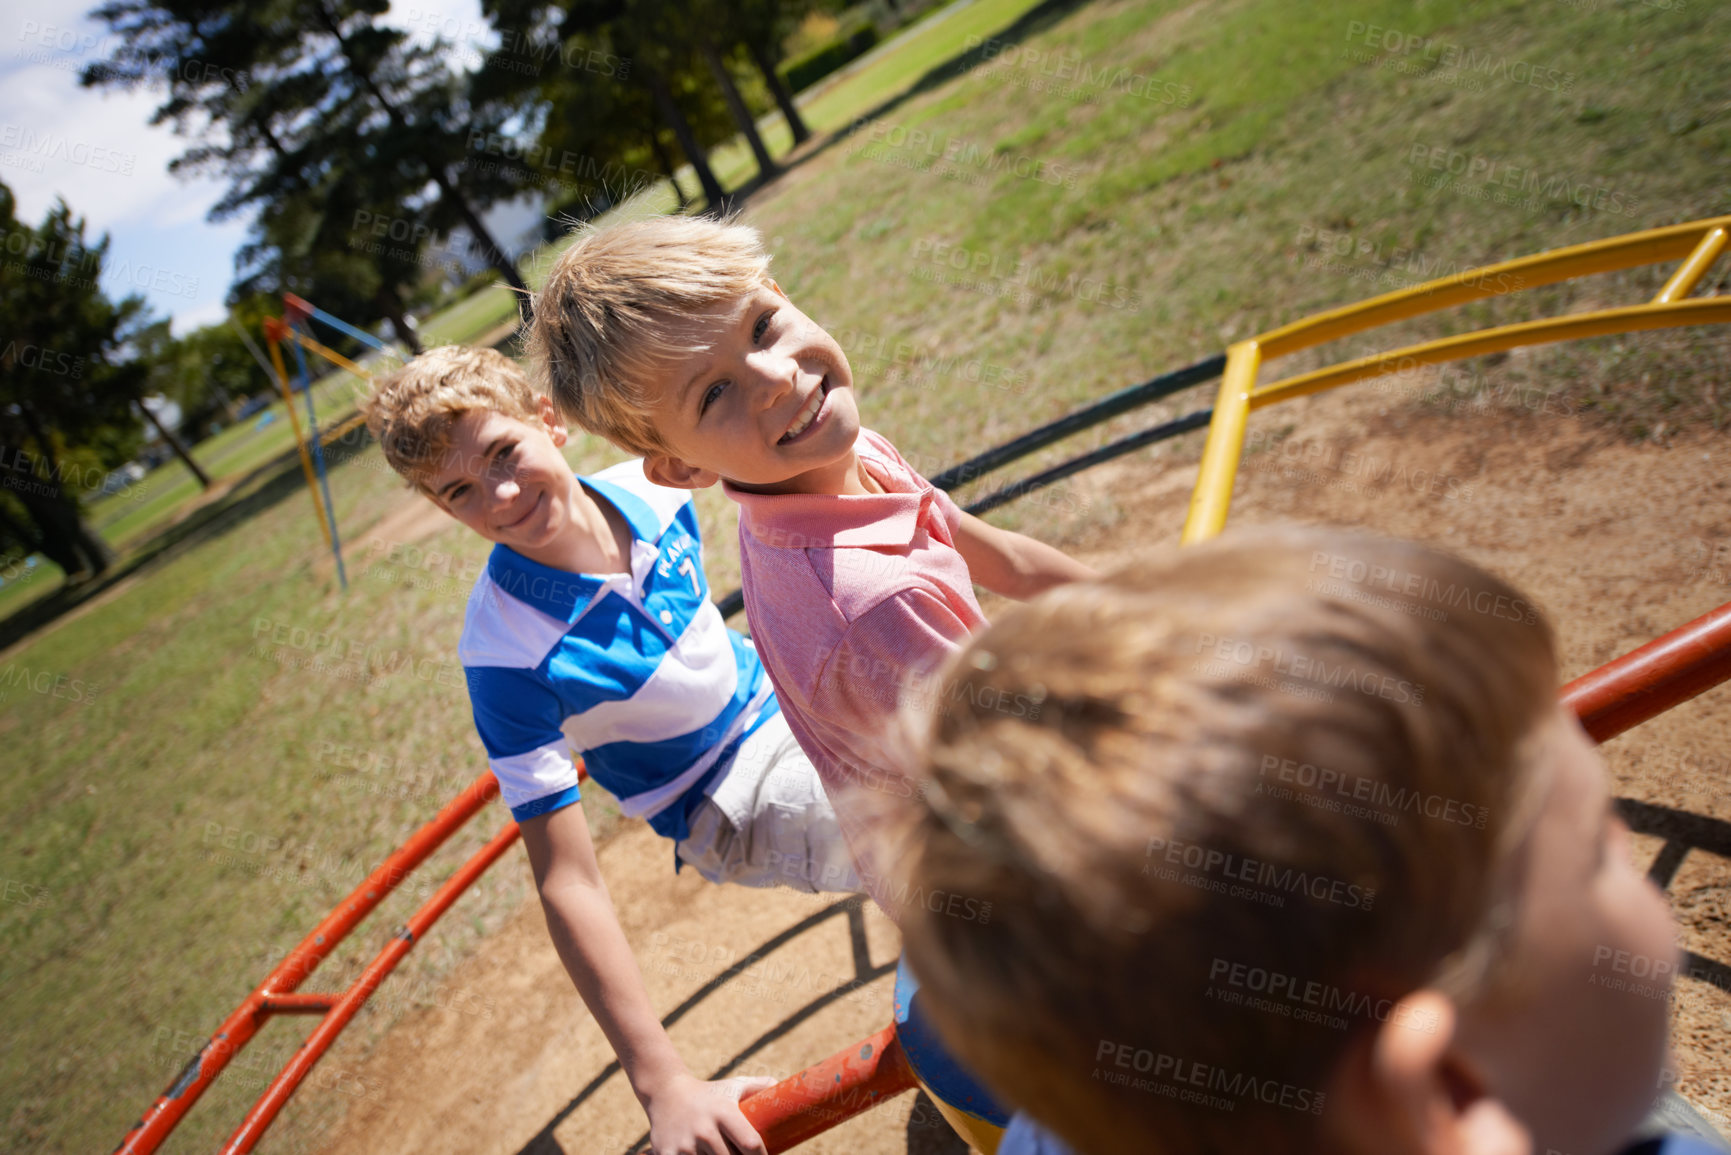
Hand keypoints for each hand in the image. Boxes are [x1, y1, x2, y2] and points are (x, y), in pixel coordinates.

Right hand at [641, 1071, 777, 1154]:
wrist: (665, 1091)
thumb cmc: (708, 1093)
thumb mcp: (734, 1085)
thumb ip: (760, 1086)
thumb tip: (783, 1087)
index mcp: (724, 1112)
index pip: (751, 1144)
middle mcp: (704, 1129)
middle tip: (740, 1154)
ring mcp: (685, 1145)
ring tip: (720, 1153)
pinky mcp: (667, 1154)